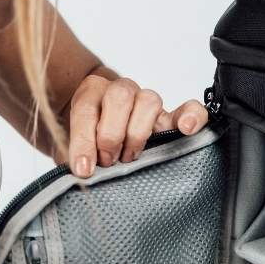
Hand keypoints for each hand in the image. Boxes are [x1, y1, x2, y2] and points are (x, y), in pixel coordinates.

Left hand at [66, 71, 209, 177]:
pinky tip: (187, 128)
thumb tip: (83, 172)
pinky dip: (191, 116)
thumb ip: (77, 154)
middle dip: (111, 134)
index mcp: (91, 93)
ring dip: (138, 133)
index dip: (84, 140)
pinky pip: (189, 109)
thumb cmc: (88, 144)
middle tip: (108, 160)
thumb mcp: (74, 148)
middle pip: (119, 97)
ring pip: (149, 101)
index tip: (83, 168)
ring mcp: (147, 102)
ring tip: (130, 156)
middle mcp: (121, 91)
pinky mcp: (170, 118)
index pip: (86, 110)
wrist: (102, 138)